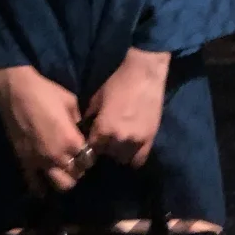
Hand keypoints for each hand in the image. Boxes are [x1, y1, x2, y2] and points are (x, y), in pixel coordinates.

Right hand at [0, 65, 88, 193]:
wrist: (17, 91)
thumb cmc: (45, 92)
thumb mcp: (70, 101)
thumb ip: (78, 120)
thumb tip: (79, 130)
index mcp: (71, 141)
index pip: (88, 159)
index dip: (89, 155)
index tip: (87, 149)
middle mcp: (57, 156)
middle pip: (76, 175)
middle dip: (79, 168)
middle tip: (76, 158)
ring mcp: (40, 162)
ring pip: (60, 185)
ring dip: (64, 178)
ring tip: (62, 168)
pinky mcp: (25, 162)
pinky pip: (34, 185)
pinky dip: (41, 188)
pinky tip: (45, 183)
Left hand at [85, 47, 170, 167]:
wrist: (144, 73)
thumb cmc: (118, 82)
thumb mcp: (97, 98)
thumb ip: (91, 116)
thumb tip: (85, 129)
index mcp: (103, 128)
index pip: (92, 149)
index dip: (91, 145)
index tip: (93, 141)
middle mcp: (118, 139)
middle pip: (107, 155)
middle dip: (105, 148)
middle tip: (107, 139)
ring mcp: (135, 141)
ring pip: (122, 159)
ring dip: (119, 153)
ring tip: (119, 143)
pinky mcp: (149, 139)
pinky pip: (139, 160)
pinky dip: (134, 157)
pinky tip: (131, 148)